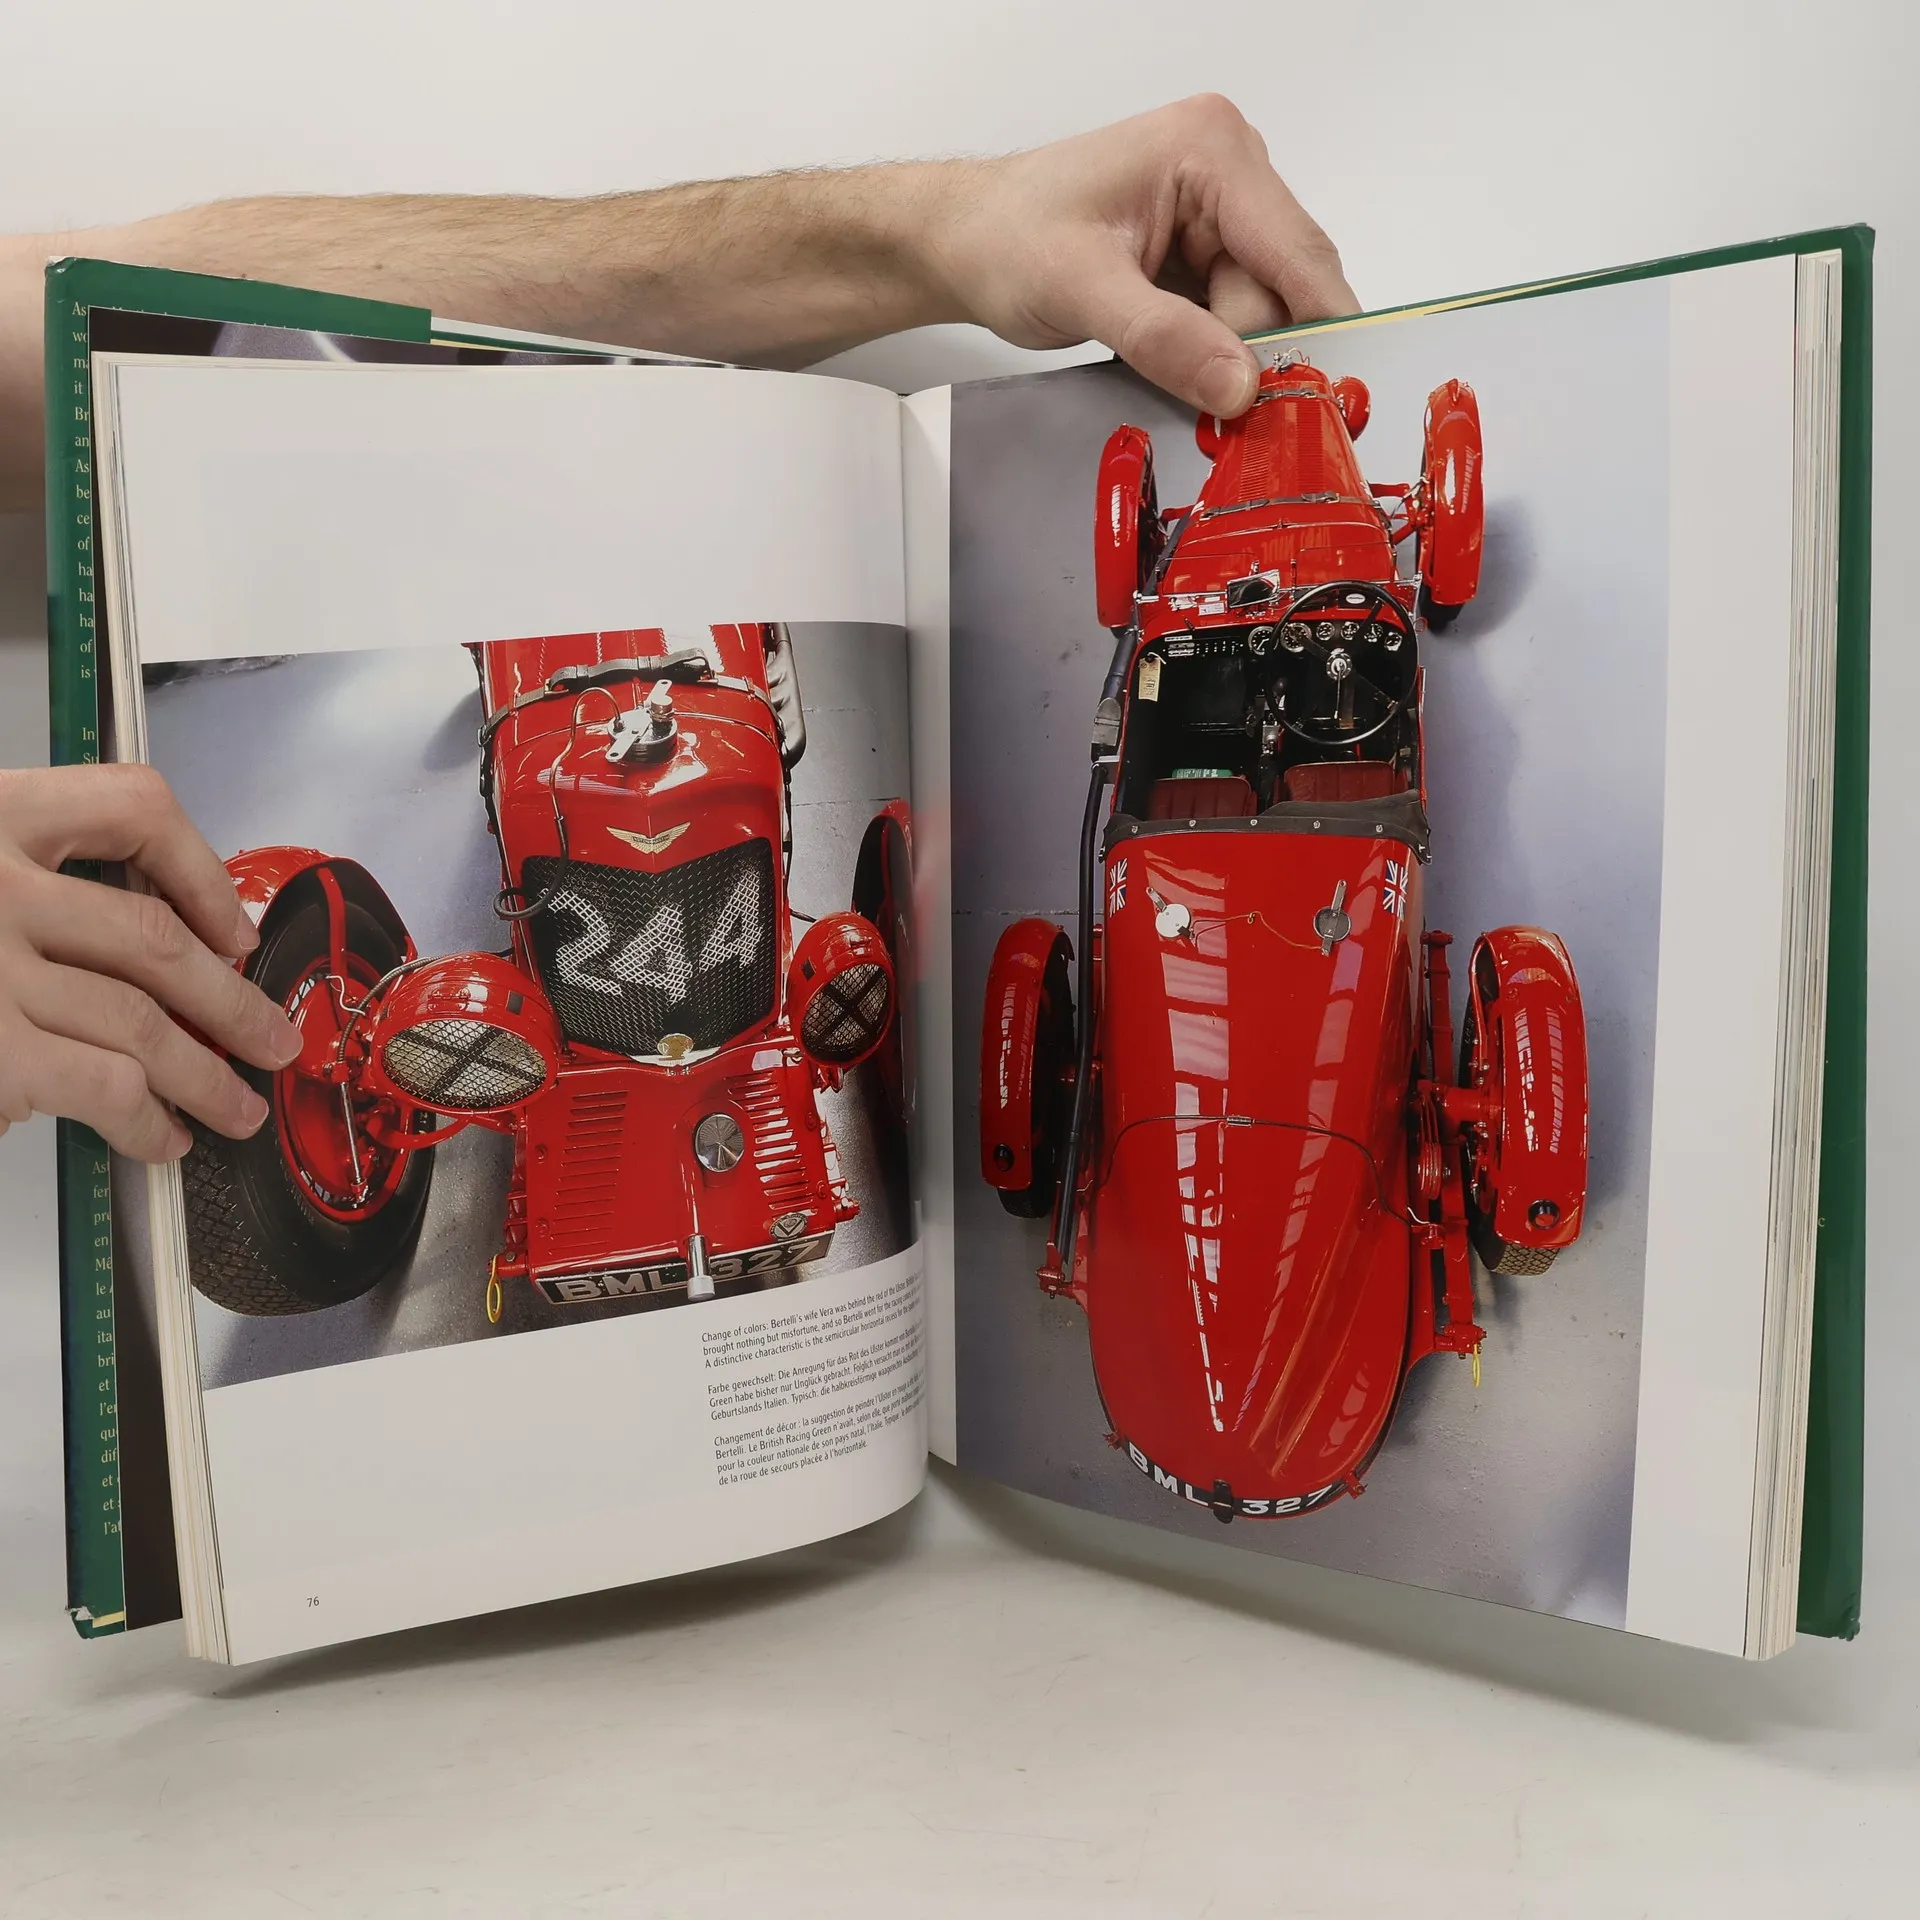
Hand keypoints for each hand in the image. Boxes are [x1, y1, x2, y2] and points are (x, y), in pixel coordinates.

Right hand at [0, 764, 302, 1160]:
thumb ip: (15, 892)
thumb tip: (117, 955)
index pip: (131, 804)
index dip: (199, 868)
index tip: (231, 922)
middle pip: (155, 935)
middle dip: (232, 999)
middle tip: (271, 1035)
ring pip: (145, 1018)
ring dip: (209, 1072)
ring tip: (236, 1106)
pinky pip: (106, 1086)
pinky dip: (149, 1119)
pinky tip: (160, 1137)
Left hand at [927, 95, 1358, 417]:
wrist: (965, 244)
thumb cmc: (1006, 237)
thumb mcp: (1080, 289)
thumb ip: (1163, 337)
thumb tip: (1239, 384)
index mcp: (1211, 149)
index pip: (1296, 250)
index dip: (1319, 326)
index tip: (1328, 396)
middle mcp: (1228, 172)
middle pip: (1282, 289)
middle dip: (1253, 353)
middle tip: (1215, 409)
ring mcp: (1217, 217)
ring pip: (1260, 313)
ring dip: (1225, 360)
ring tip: (1162, 370)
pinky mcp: (1200, 258)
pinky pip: (1232, 322)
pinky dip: (1211, 357)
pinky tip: (1173, 366)